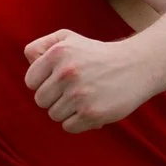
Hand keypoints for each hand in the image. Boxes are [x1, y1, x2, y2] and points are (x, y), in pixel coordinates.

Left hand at [24, 29, 154, 131]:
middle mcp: (67, 73)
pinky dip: (77, 122)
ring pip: (54, 115)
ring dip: (66, 111)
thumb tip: (29, 64)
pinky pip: (68, 127)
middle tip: (73, 90)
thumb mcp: (67, 38)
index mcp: (58, 53)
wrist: (136, 66)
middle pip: (41, 100)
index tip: (57, 80)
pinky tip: (90, 109)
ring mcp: (80, 94)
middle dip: (54, 98)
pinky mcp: (93, 113)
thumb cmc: (96, 54)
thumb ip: (40, 47)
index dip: (43, 83)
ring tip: (84, 98)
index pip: (30, 82)